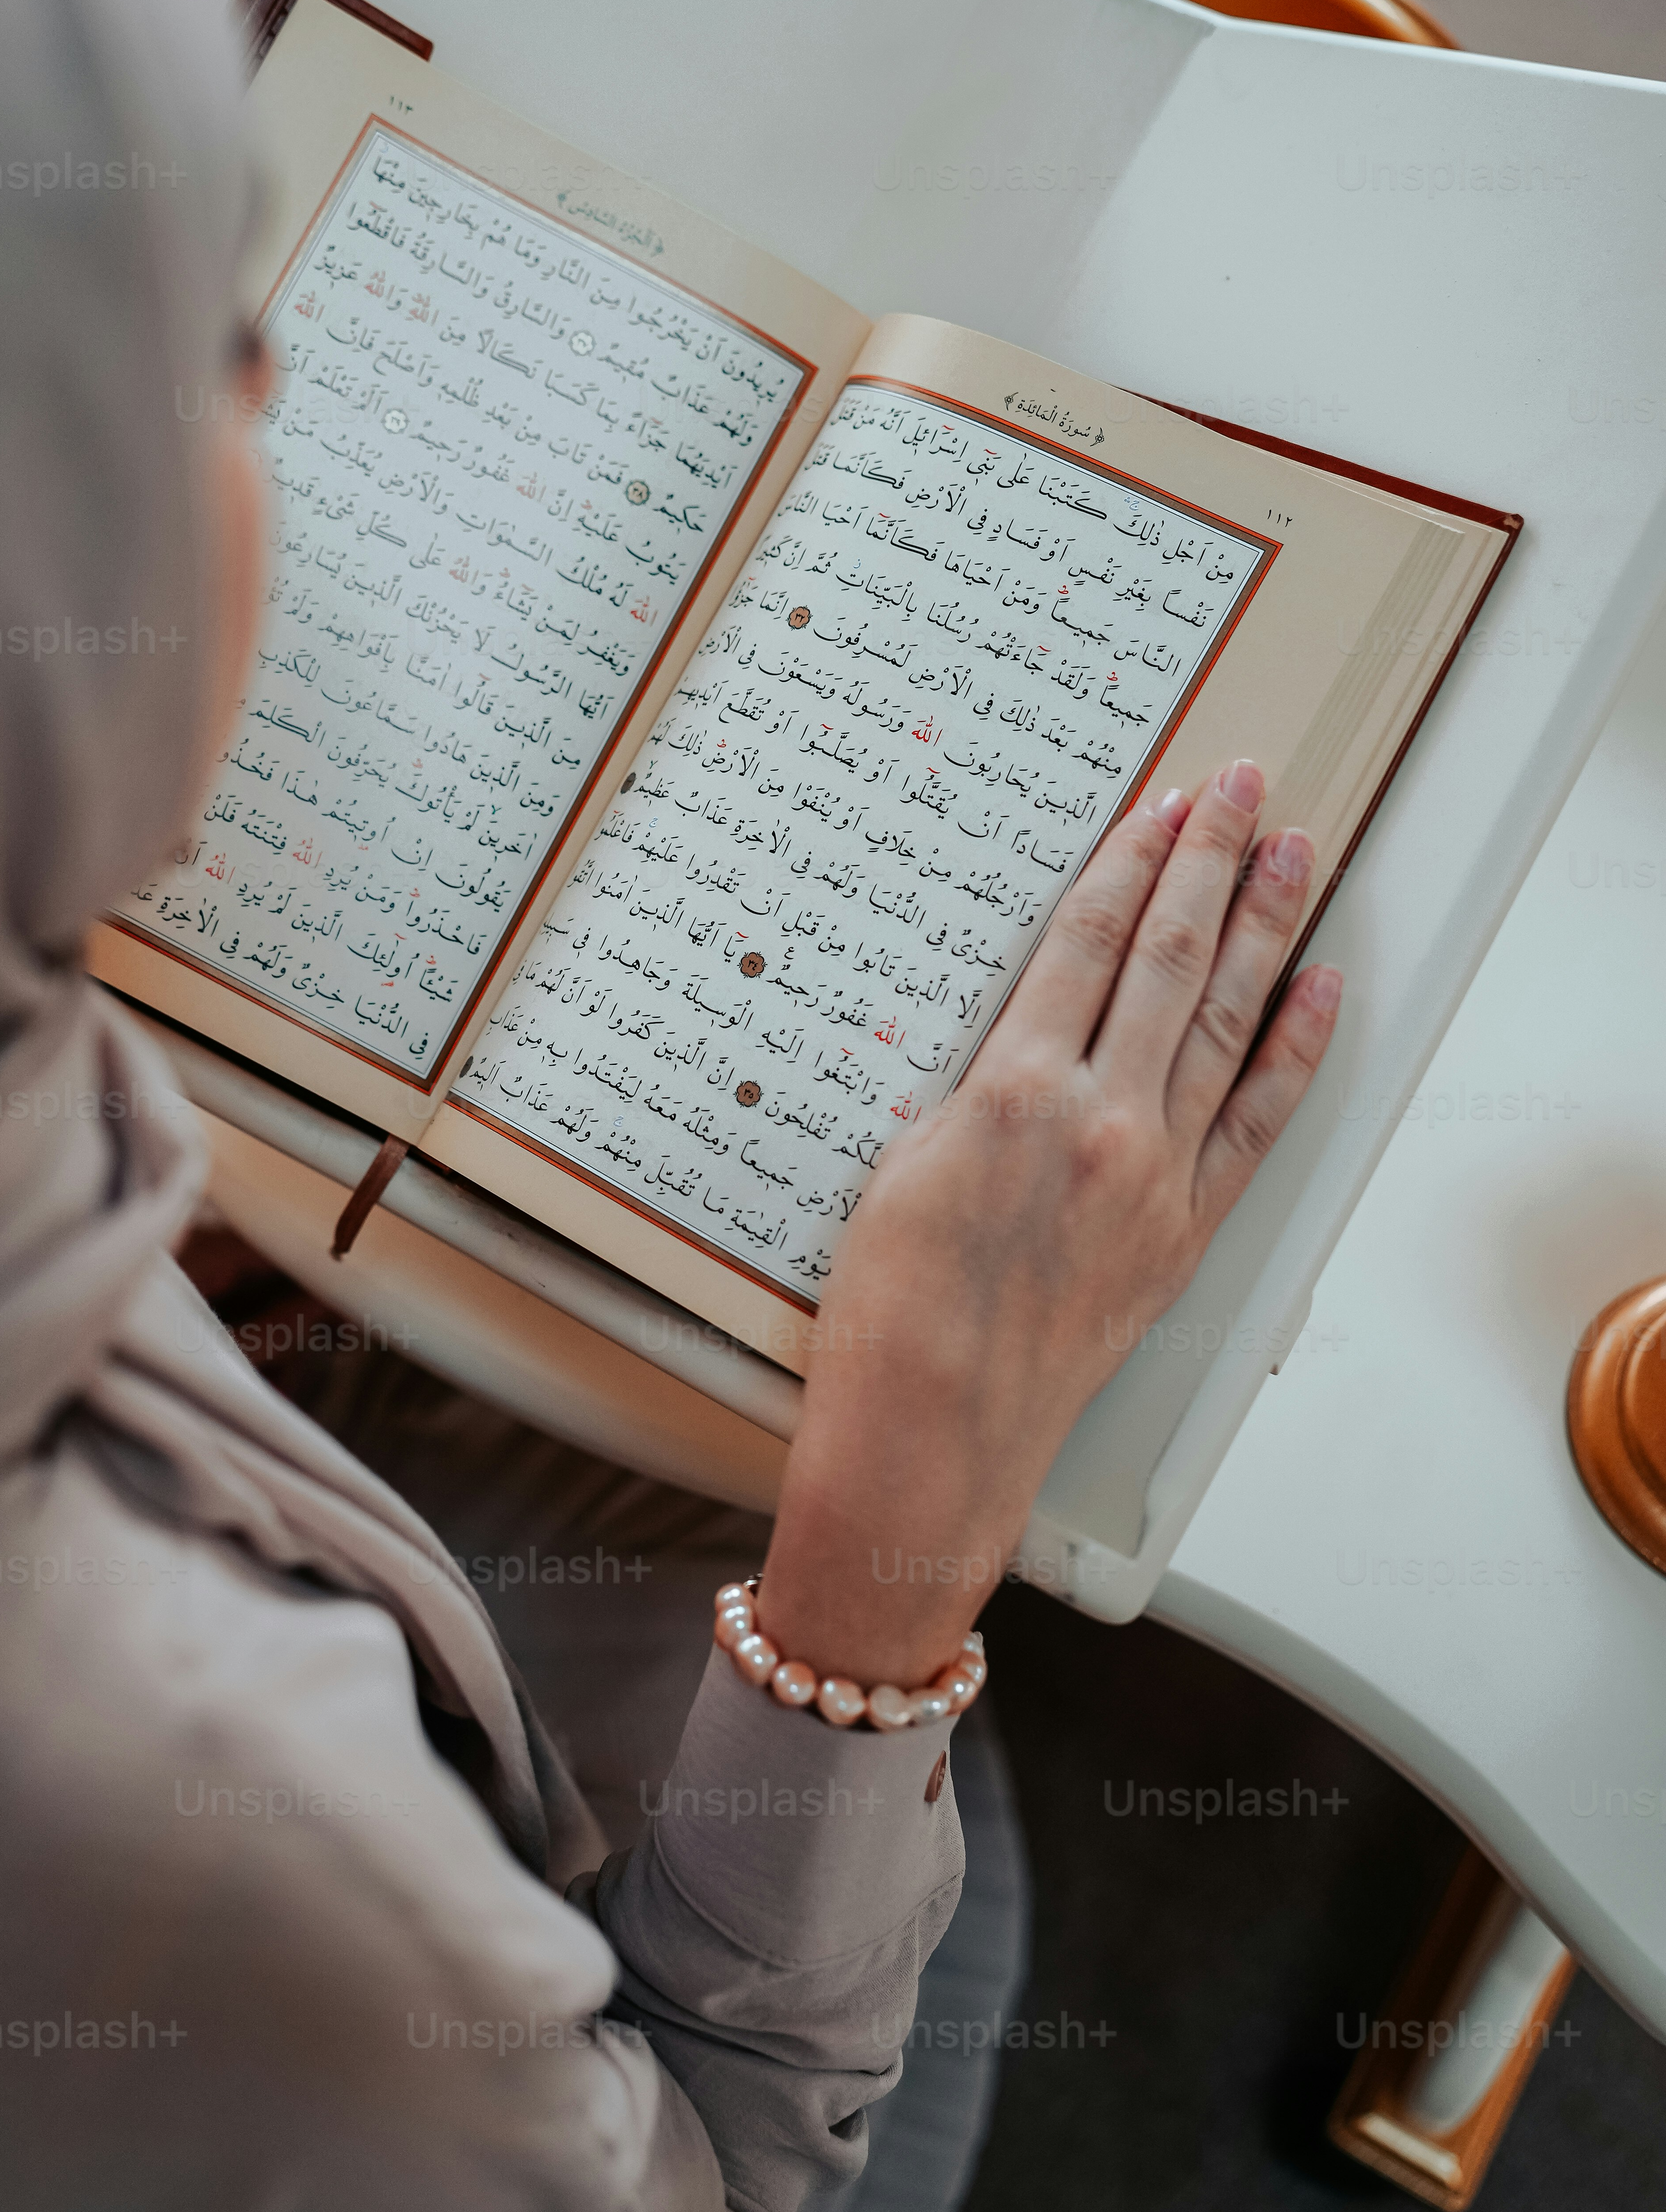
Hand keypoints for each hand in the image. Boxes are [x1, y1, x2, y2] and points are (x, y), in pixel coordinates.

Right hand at [754, 761, 1341, 1686]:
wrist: (935, 1423)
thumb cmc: (891, 1305)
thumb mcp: (902, 1160)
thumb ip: (974, 1089)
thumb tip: (1024, 1037)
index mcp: (1013, 1090)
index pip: (1087, 942)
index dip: (1129, 862)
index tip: (1163, 804)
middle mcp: (1099, 1118)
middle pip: (1169, 957)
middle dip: (1212, 860)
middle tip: (1248, 788)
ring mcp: (1155, 1173)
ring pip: (1224, 1019)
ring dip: (1265, 926)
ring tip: (1297, 851)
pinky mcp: (1186, 1227)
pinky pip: (1256, 1119)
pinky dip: (1293, 1048)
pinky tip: (1319, 987)